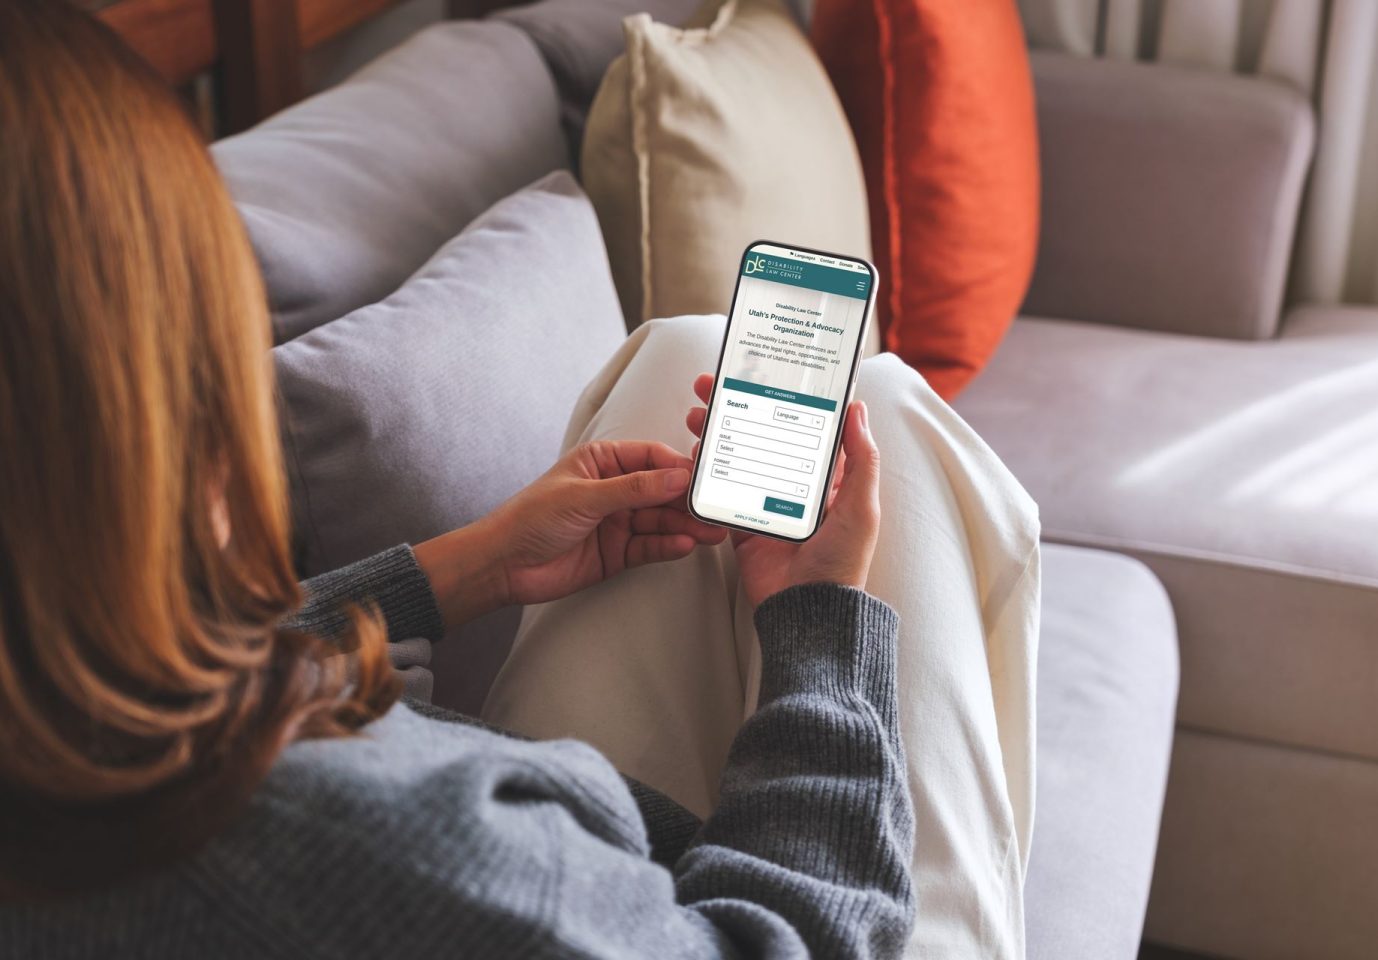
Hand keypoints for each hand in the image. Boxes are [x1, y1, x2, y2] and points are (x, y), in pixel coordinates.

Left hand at [415, 440, 725, 626]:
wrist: (504, 565)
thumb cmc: (531, 518)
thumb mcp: (584, 496)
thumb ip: (633, 488)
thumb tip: (675, 476)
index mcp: (602, 462)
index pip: (650, 458)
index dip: (678, 466)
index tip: (703, 477)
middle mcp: (613, 491)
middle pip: (661, 492)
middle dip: (688, 501)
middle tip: (715, 509)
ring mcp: (617, 522)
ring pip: (660, 521)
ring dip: (685, 526)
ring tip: (710, 532)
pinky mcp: (617, 553)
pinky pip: (650, 547)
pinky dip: (667, 546)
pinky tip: (684, 546)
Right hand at [686, 374, 880, 606]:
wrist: (808, 610)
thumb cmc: (842, 562)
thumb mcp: (861, 506)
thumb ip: (860, 458)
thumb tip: (857, 409)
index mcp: (825, 480)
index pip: (799, 428)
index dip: (778, 400)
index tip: (756, 376)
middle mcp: (792, 488)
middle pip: (760, 436)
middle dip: (734, 409)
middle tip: (710, 387)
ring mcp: (764, 504)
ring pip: (735, 457)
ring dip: (715, 434)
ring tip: (696, 416)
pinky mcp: (741, 525)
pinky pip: (719, 494)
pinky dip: (704, 474)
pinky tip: (692, 455)